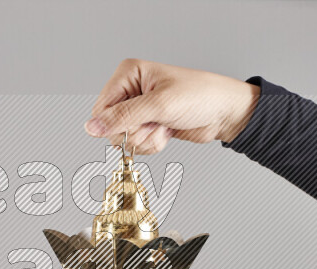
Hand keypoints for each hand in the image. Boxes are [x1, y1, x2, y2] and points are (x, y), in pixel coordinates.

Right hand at [85, 59, 259, 153]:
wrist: (225, 113)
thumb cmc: (200, 96)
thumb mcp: (159, 105)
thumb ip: (123, 117)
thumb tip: (92, 128)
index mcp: (129, 74)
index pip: (101, 108)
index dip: (113, 124)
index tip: (135, 125)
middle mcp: (131, 91)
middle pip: (110, 127)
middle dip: (135, 131)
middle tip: (155, 122)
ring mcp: (140, 110)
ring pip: (125, 139)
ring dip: (146, 138)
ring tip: (165, 125)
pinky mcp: (149, 125)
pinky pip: (138, 145)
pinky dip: (153, 144)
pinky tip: (168, 131)